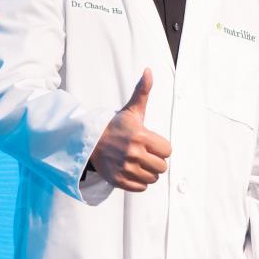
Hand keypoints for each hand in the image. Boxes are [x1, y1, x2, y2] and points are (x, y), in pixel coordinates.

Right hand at [89, 68, 172, 191]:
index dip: (162, 147)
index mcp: (140, 136)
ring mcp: (126, 169)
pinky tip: (132, 170)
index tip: (152, 143)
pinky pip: (142, 187)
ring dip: (149, 172)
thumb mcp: (131, 110)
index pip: (168, 151)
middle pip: (162, 166)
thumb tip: (148, 70)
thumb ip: (143, 91)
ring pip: (153, 178)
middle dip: (156, 160)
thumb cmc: (116, 126)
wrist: (91, 143)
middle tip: (145, 153)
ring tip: (138, 162)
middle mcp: (133, 154)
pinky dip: (140, 181)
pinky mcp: (119, 181)